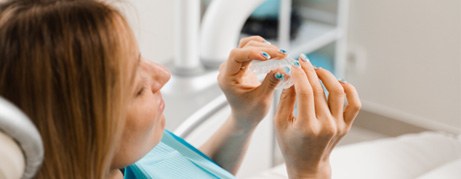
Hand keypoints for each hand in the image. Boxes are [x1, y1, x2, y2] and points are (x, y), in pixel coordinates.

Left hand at [218, 36, 287, 127]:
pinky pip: (249, 50)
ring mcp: (233, 66)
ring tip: (279, 53)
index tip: (269, 57)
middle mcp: (228, 69)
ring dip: (263, 46)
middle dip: (264, 49)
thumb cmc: (250, 112)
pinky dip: (262, 49)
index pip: (236, 56)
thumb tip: (284, 69)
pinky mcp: (241, 65)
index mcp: (227, 78)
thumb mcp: (262, 99)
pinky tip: (273, 53)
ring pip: (246, 45)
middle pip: (243, 48)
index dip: (252, 52)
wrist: (245, 118)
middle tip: (282, 54)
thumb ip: (271, 82)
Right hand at [274, 55, 360, 177]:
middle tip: (303, 61)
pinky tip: (338, 82)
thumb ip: (285, 98)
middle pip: (319, 89)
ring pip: (338, 91)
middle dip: (309, 71)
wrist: (308, 165)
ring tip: (317, 70)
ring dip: (327, 76)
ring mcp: (338, 126)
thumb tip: (292, 76)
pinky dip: (349, 89)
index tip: (294, 65)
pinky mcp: (346, 125)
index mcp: (306, 127)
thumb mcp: (280, 123)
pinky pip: (354, 103)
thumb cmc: (290, 145)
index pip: (305, 91)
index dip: (299, 74)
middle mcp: (325, 126)